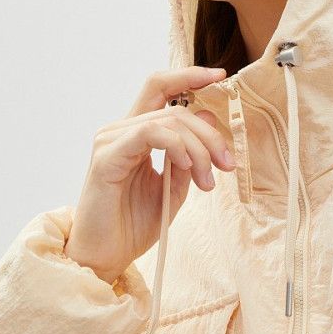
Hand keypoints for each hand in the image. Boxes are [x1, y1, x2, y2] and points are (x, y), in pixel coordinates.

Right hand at [63, 67, 234, 283]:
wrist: (105, 257)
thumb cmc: (133, 224)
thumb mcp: (174, 186)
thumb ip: (189, 155)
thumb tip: (209, 119)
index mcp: (135, 133)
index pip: (161, 88)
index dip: (189, 76)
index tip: (220, 76)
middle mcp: (120, 130)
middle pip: (175, 108)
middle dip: (210, 134)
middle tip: (227, 165)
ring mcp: (110, 141)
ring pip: (168, 121)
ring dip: (199, 149)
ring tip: (207, 181)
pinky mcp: (106, 157)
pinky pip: (149, 133)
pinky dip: (176, 146)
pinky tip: (185, 166)